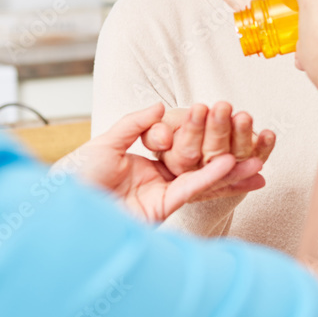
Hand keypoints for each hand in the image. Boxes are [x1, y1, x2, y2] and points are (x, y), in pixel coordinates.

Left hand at [59, 103, 265, 221]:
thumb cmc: (74, 177)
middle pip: (199, 166)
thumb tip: (160, 106)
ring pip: (202, 181)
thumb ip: (135, 125)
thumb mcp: (106, 142)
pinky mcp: (159, 210)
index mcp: (144, 164)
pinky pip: (190, 190)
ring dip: (230, 172)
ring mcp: (159, 196)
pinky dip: (210, 177)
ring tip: (257, 161)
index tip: (229, 125)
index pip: (183, 147)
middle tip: (257, 145)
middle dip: (229, 157)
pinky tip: (230, 165)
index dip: (206, 136)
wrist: (59, 208)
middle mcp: (156, 181)